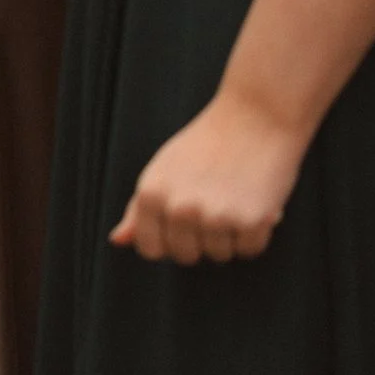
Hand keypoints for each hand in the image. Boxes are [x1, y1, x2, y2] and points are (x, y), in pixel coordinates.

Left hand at [110, 90, 306, 264]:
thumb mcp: (162, 170)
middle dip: (199, 240)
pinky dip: (256, 233)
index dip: (167, 242)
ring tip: (234, 199)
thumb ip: (139, 209)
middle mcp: (179, 208)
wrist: (256, 118)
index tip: (181, 226)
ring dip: (229, 236)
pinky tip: (255, 203)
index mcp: (151, 194)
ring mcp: (215, 216)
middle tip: (212, 206)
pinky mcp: (251, 220)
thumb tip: (118, 241)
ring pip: (220, 255)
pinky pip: (249, 250)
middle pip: (186, 256)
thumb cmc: (205, 144)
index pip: (150, 249)